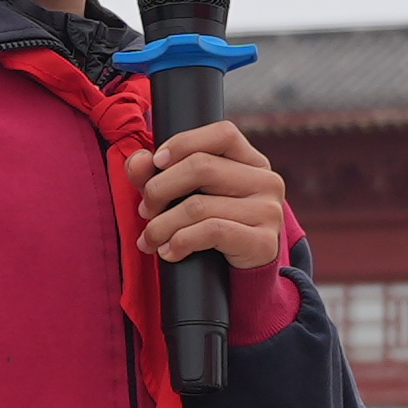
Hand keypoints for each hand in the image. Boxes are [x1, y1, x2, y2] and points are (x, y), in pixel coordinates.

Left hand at [136, 119, 290, 274]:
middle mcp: (266, 181)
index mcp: (252, 161)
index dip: (184, 142)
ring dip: (162, 225)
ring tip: (150, 239)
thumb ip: (158, 174)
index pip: (223, 133)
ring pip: (199, 205)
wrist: (241, 274)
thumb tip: (138, 161)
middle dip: (159, 188)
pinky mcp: (263, 241)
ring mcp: (269, 211)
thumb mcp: (186, 196)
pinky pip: (211, 232)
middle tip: (145, 210)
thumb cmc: (212, 225)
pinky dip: (180, 242)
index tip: (155, 163)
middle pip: (202, 166)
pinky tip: (169, 252)